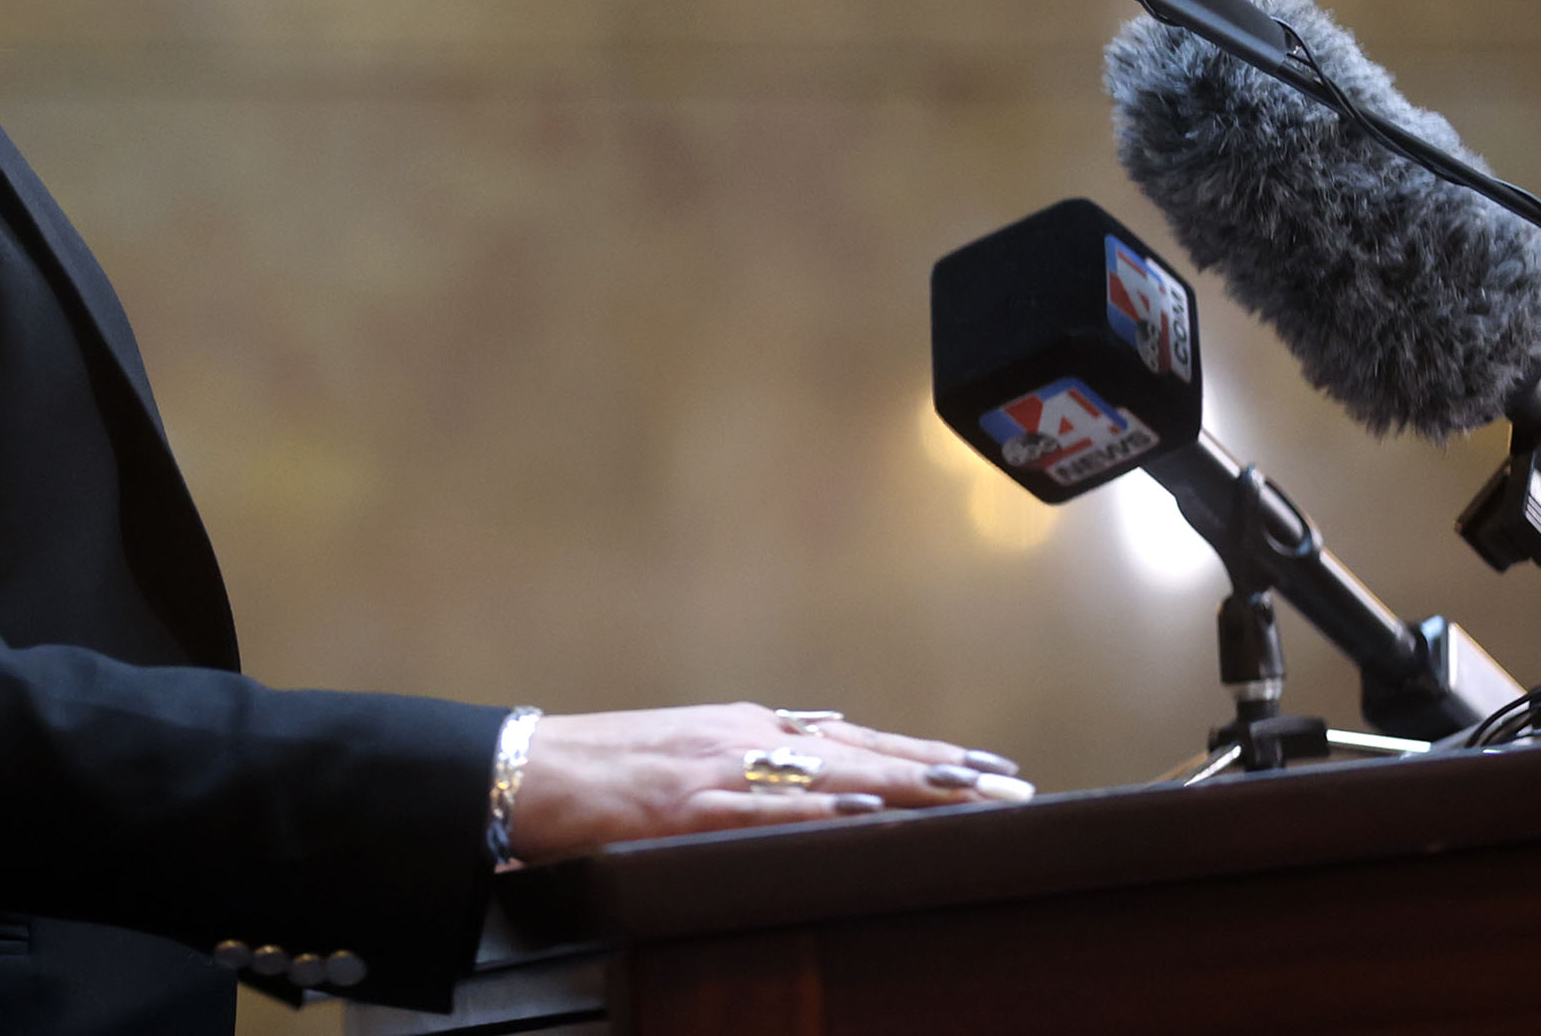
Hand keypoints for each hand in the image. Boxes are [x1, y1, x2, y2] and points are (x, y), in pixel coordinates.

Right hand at [504, 704, 1029, 862]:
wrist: (525, 771)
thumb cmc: (604, 771)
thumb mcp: (692, 748)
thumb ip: (758, 749)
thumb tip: (829, 740)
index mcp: (749, 729)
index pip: (861, 743)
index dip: (929, 759)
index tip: (992, 771)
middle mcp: (746, 738)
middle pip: (865, 754)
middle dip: (944, 773)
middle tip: (1014, 787)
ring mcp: (718, 770)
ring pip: (832, 775)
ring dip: (905, 786)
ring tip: (969, 797)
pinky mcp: (684, 805)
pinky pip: (763, 808)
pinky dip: (817, 808)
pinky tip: (862, 812)